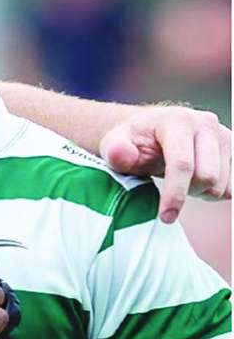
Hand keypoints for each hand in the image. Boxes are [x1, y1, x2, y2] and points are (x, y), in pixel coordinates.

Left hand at [99, 106, 230, 222]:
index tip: (165, 217)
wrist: (152, 132)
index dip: (174, 194)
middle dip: (186, 193)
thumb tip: (121, 155)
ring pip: (221, 185)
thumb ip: (115, 152)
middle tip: (167, 192)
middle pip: (207, 177)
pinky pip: (232, 188)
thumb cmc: (132, 142)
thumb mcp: (115, 145)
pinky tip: (194, 184)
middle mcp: (206, 124)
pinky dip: (213, 194)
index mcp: (177, 121)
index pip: (182, 164)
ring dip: (199, 193)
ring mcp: (225, 136)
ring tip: (179, 183)